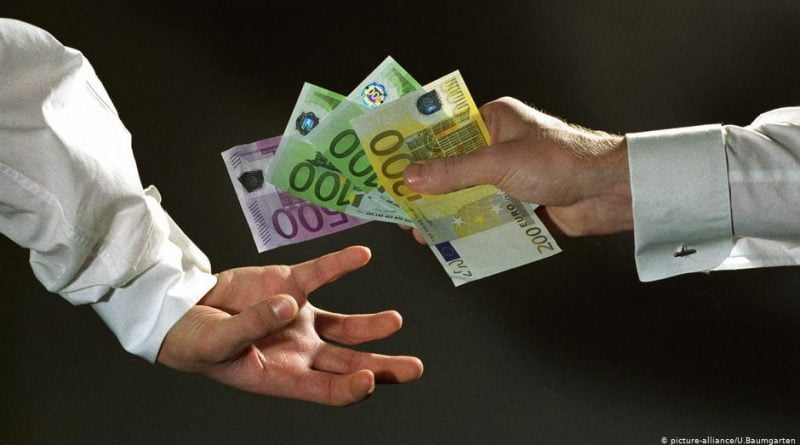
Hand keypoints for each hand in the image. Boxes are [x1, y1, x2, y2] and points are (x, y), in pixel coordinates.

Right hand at [157, 246, 422, 405]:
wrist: (184, 310)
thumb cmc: (198, 341)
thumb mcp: (217, 342)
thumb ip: (251, 326)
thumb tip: (286, 306)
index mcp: (284, 376)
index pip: (328, 390)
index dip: (351, 389)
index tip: (369, 380)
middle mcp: (300, 350)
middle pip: (349, 362)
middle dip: (383, 367)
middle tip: (414, 368)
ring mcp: (300, 319)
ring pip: (346, 327)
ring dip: (373, 325)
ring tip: (395, 321)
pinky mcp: (292, 286)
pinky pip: (322, 274)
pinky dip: (341, 264)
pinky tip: (361, 255)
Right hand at [402, 97, 632, 237]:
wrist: (611, 192)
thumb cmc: (562, 161)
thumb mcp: (499, 163)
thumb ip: (453, 172)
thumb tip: (411, 178)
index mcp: (493, 120)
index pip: (444, 132)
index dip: (416, 149)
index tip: (389, 166)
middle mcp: (498, 146)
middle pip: (451, 167)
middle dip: (426, 188)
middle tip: (397, 204)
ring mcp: (509, 177)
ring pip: (466, 194)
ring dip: (444, 211)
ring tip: (417, 228)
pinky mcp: (519, 204)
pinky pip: (485, 214)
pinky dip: (468, 226)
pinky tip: (447, 240)